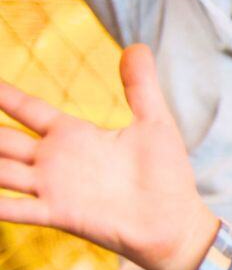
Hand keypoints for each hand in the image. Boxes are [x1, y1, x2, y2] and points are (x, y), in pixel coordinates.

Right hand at [0, 45, 217, 269]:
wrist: (177, 224)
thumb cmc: (167, 177)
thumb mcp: (155, 124)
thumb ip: (140, 87)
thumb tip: (137, 46)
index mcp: (73, 135)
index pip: (25, 108)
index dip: (1, 93)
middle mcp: (55, 160)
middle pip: (1, 138)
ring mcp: (53, 187)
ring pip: (0, 170)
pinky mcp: (60, 213)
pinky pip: (16, 208)